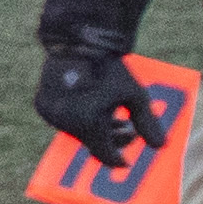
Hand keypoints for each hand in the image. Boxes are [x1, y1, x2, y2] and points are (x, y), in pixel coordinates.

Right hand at [33, 38, 156, 168]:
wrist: (79, 41)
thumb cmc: (110, 68)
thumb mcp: (134, 95)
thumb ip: (147, 122)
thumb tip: (160, 147)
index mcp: (89, 122)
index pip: (104, 154)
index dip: (117, 159)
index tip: (126, 162)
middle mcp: (67, 123)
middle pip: (91, 142)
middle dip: (110, 140)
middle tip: (128, 131)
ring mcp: (52, 115)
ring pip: (76, 132)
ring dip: (95, 129)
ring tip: (115, 119)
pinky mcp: (42, 105)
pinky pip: (63, 120)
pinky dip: (78, 119)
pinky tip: (93, 108)